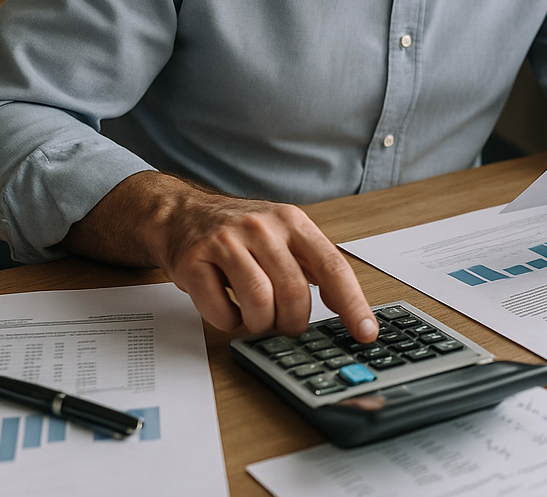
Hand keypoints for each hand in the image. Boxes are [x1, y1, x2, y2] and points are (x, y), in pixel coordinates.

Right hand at [62, 172, 377, 340]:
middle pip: (294, 292)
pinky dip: (229, 322)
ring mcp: (227, 242)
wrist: (181, 213)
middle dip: (293, 322)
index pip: (332, 265)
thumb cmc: (239, 232)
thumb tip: (348, 308)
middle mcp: (262, 227)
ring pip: (259, 303)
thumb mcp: (282, 234)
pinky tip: (228, 309)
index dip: (352, 303)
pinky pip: (220, 311)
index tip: (365, 332)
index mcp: (293, 222)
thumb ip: (312, 264)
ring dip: (260, 324)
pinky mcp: (195, 261)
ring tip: (255, 317)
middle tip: (285, 326)